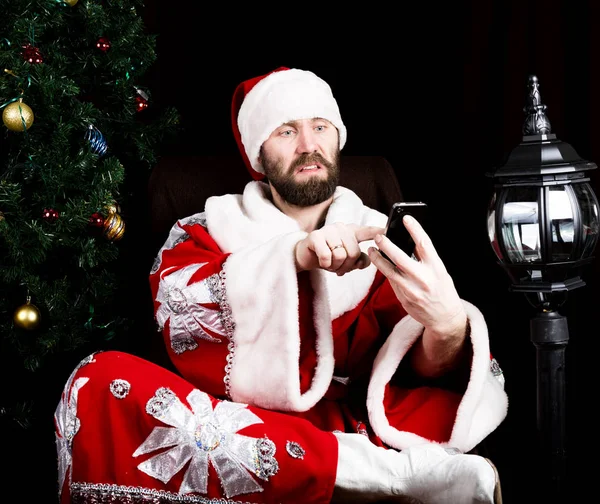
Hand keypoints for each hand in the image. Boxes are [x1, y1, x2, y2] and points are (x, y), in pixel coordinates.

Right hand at [295, 223, 384, 274]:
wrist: (306, 256)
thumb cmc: (330, 257)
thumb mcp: (347, 260)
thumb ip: (359, 260)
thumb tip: (367, 261)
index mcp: (352, 231)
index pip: (369, 231)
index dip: (379, 232)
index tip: (389, 231)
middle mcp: (341, 228)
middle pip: (354, 252)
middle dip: (347, 266)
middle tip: (338, 267)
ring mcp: (328, 230)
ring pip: (341, 255)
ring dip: (335, 266)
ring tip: (330, 264)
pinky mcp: (315, 236)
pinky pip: (327, 256)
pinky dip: (325, 264)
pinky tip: (321, 261)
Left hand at [368, 215, 466, 337]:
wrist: (445, 318)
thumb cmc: (443, 290)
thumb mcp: (440, 272)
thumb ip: (426, 259)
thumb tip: (408, 242)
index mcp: (436, 268)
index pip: (424, 244)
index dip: (415, 229)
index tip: (406, 218)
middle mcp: (424, 279)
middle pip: (400, 258)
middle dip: (387, 245)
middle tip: (378, 236)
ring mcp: (412, 290)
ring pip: (390, 272)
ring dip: (378, 259)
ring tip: (371, 250)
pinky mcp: (403, 299)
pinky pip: (391, 282)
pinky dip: (385, 272)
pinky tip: (381, 265)